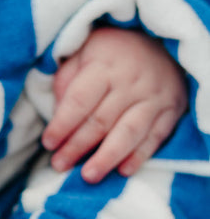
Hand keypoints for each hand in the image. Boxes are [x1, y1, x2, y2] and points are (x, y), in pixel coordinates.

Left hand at [42, 27, 186, 182]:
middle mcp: (131, 81)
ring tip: (88, 176)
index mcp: (104, 65)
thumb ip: (66, 82)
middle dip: (77, 147)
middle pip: (101, 121)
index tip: (48, 143)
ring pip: (128, 133)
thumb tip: (56, 117)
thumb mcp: (82, 53)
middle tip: (59, 165)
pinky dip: (140, 156)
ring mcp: (154, 97)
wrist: (161, 41)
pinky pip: (155, 137)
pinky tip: (123, 171)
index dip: (62, 125)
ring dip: (107, 158)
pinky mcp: (171, 110)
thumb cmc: (109, 53)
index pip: (79, 101)